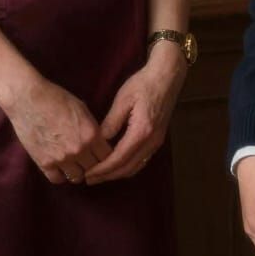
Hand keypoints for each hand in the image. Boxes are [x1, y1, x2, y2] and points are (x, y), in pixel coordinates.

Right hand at [3, 75, 111, 184]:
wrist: (28, 99)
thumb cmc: (56, 97)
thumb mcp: (82, 108)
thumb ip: (92, 127)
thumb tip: (99, 139)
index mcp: (91, 134)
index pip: (107, 155)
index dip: (105, 155)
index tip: (101, 153)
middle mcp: (79, 149)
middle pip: (94, 169)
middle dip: (93, 164)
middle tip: (89, 159)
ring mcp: (61, 159)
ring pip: (77, 178)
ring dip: (78, 171)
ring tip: (75, 164)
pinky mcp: (44, 163)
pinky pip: (57, 179)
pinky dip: (61, 175)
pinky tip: (61, 167)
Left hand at [85, 42, 187, 184]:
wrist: (167, 76)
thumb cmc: (143, 84)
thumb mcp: (122, 100)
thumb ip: (111, 122)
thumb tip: (99, 142)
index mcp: (141, 132)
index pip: (119, 159)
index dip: (102, 170)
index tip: (87, 174)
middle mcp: (151, 142)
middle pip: (128, 168)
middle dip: (108, 176)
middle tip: (89, 179)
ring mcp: (157, 142)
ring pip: (136, 167)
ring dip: (118, 173)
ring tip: (100, 174)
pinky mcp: (158, 139)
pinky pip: (141, 160)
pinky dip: (127, 166)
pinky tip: (116, 164)